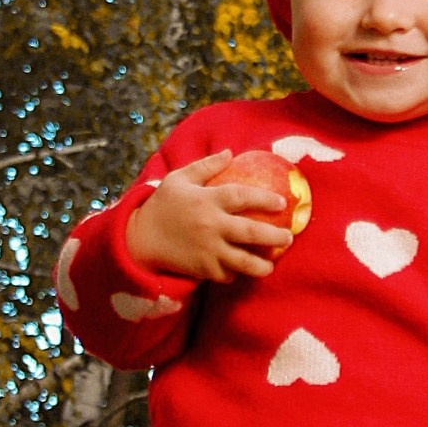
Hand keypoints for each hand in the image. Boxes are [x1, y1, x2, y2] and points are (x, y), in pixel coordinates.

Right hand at [125, 151, 292, 283]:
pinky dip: (235, 273)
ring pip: (242, 261)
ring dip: (262, 265)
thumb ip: (206, 166)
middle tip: (289, 237)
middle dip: (274, 236)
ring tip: (272, 265)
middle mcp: (211, 226)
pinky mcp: (202, 269)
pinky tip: (241, 269)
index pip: (242, 196)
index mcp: (207, 200)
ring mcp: (207, 250)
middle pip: (250, 232)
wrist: (138, 238)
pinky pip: (226, 274)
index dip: (264, 199)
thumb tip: (230, 152)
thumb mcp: (179, 179)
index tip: (281, 202)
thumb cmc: (162, 205)